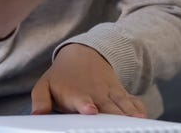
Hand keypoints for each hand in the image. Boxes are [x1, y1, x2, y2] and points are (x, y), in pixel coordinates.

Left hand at [30, 43, 145, 116]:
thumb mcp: (45, 85)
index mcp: (76, 94)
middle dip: (112, 118)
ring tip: (137, 122)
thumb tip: (36, 115)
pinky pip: (133, 102)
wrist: (84, 54)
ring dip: (129, 114)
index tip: (91, 110)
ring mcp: (110, 94)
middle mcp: (95, 95)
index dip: (86, 105)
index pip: (81, 100)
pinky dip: (138, 109)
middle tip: (116, 127)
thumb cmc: (62, 77)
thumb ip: (40, 100)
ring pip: (122, 106)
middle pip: (106, 108)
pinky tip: (144, 117)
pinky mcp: (121, 94)